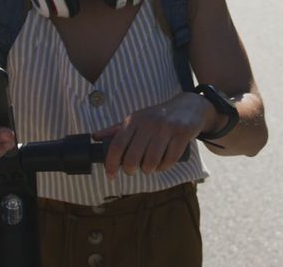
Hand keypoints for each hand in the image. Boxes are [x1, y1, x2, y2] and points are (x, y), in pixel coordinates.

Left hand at [93, 93, 215, 178]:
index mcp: (134, 120)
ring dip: (148, 170)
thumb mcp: (136, 119)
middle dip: (130, 170)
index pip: (117, 146)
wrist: (188, 107)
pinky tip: (162, 164)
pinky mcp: (181, 135)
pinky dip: (163, 167)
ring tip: (149, 166)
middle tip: (133, 170)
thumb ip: (115, 130)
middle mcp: (148, 123)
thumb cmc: (157, 117)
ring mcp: (166, 129)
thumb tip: (94, 137)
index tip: (110, 175)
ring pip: (150, 162)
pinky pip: (168, 161)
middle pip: (132, 158)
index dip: (111, 164)